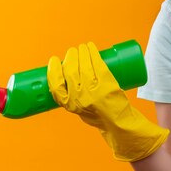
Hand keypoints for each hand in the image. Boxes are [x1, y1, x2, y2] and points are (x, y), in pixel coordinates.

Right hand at [47, 42, 168, 161]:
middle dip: (71, 56)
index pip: (55, 83)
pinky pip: (97, 63)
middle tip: (74, 51)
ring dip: (82, 52)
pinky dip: (93, 53)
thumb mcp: (77, 108)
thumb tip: (65, 75)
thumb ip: (70, 95)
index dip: (53, 69)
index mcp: (68, 103)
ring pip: (84, 64)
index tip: (54, 60)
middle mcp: (79, 96)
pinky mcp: (106, 82)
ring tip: (84, 48)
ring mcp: (93, 89)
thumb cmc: (97, 114)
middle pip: (70, 69)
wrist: (117, 122)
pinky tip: (92, 48)